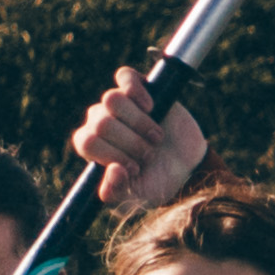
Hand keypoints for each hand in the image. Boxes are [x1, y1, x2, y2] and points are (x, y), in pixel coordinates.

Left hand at [66, 70, 207, 207]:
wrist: (188, 169)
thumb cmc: (156, 183)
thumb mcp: (134, 198)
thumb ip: (116, 193)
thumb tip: (114, 170)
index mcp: (92, 147)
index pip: (86, 141)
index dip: (111, 154)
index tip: (133, 168)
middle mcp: (100, 122)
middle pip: (101, 122)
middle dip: (130, 142)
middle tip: (149, 155)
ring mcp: (119, 105)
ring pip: (111, 99)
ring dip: (138, 122)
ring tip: (155, 137)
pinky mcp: (139, 88)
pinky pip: (125, 76)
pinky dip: (136, 91)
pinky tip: (151, 107)